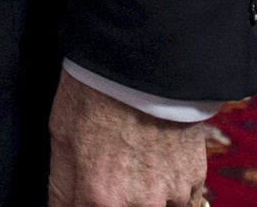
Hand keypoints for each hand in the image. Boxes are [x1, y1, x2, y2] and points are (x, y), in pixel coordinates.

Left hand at [48, 73, 207, 206]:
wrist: (144, 62)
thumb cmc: (96, 93)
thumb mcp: (62, 135)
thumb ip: (62, 186)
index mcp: (100, 196)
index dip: (85, 202)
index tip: (86, 191)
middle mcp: (139, 203)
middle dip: (114, 199)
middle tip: (112, 172)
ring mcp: (171, 194)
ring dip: (144, 198)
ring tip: (135, 166)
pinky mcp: (194, 178)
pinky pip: (183, 202)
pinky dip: (170, 193)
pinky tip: (157, 167)